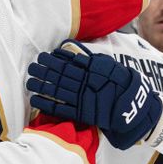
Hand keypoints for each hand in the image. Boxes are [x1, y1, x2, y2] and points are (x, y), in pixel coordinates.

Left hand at [26, 40, 162, 149]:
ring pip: (56, 90)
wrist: (132, 107)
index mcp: (91, 71)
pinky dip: (46, 103)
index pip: (68, 64)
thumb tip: (73, 50)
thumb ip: (91, 60)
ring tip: (29, 81)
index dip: (54, 60)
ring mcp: (81, 98)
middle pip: (59, 76)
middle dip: (44, 71)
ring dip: (41, 85)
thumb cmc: (122, 84)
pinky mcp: (80, 113)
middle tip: (31, 67)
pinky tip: (35, 99)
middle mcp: (84, 83)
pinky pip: (60, 107)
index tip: (43, 56)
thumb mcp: (109, 66)